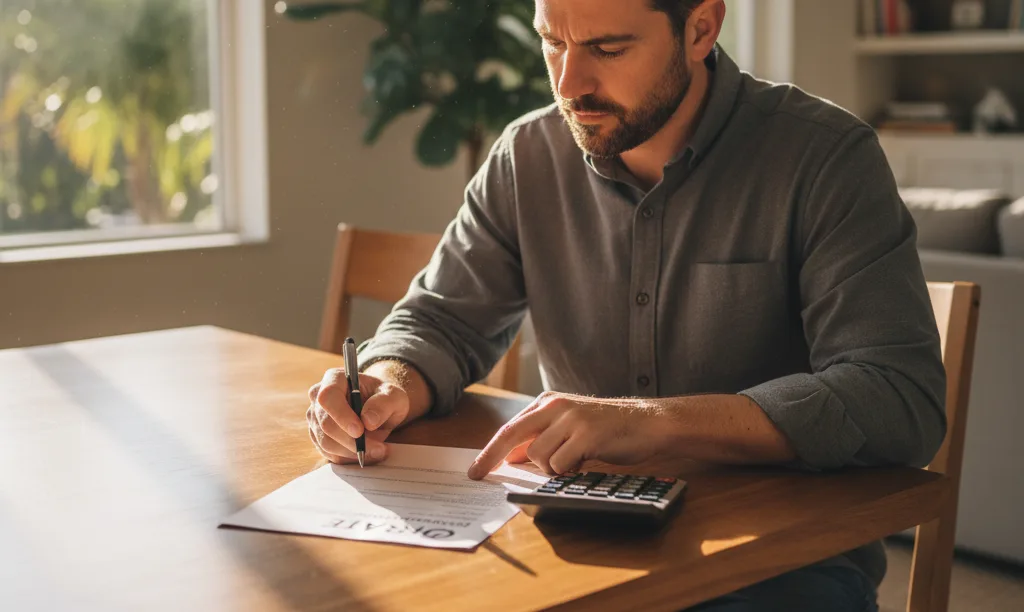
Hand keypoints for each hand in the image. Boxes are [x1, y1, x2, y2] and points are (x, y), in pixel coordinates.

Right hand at [306, 367, 410, 464]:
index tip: (360, 431)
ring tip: (378, 451)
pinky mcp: (318, 437)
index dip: (341, 416)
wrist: (379, 408)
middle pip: (325, 424)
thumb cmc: (384, 398)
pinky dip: (349, 458)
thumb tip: (368, 421)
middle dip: (351, 441)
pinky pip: (329, 453)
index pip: (328, 397)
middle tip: (378, 448)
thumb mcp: (394, 396)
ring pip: (326, 442)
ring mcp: (315, 418)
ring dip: (352, 452)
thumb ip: (384, 404)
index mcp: (334, 379)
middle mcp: (318, 396)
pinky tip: (367, 454)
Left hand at [467, 391, 667, 479]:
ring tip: (574, 461)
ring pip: (538, 456)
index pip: (510, 428)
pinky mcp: (586, 434)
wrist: (647, 423)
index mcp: (548, 403)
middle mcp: (556, 406)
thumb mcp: (568, 428)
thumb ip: (542, 439)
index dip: (490, 450)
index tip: (476, 469)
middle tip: (478, 475)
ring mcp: (571, 418)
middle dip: (492, 458)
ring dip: (552, 468)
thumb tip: (512, 457)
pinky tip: (585, 461)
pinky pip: (560, 464)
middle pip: (512, 434)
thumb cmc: (607, 429)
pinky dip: (568, 471)